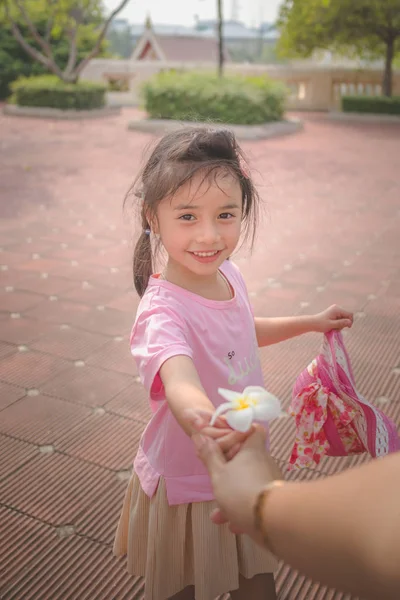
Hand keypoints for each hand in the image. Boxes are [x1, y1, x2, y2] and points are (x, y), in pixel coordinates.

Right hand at [185, 410, 281, 537]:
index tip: (229, 438)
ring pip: (249, 483)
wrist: (271, 519)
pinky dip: (244, 511)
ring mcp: (271, 481)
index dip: (242, 432)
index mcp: (252, 449)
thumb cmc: (240, 489)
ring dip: (233, 497)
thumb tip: (199, 435)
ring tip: (219, 516)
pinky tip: (234, 525)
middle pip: (247, 461)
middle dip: (229, 474)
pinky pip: (256, 500)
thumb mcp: (218, 474)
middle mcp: (265, 462)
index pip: (254, 430)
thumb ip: (209, 455)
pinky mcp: (275, 500)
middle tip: (216, 483)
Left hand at [313, 304, 352, 332]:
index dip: (350, 321)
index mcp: (337, 309)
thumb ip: (341, 323)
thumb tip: (349, 322)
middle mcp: (337, 308)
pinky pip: (340, 319)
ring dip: (340, 325)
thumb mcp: (331, 325)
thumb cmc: (320, 324)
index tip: (347, 328)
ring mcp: (335, 310)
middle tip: (336, 328)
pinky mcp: (334, 314)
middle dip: (343, 324)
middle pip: (347, 317)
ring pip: (343, 319)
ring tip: (333, 328)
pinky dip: (337, 324)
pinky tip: (332, 326)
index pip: (350, 314)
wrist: (312, 323)